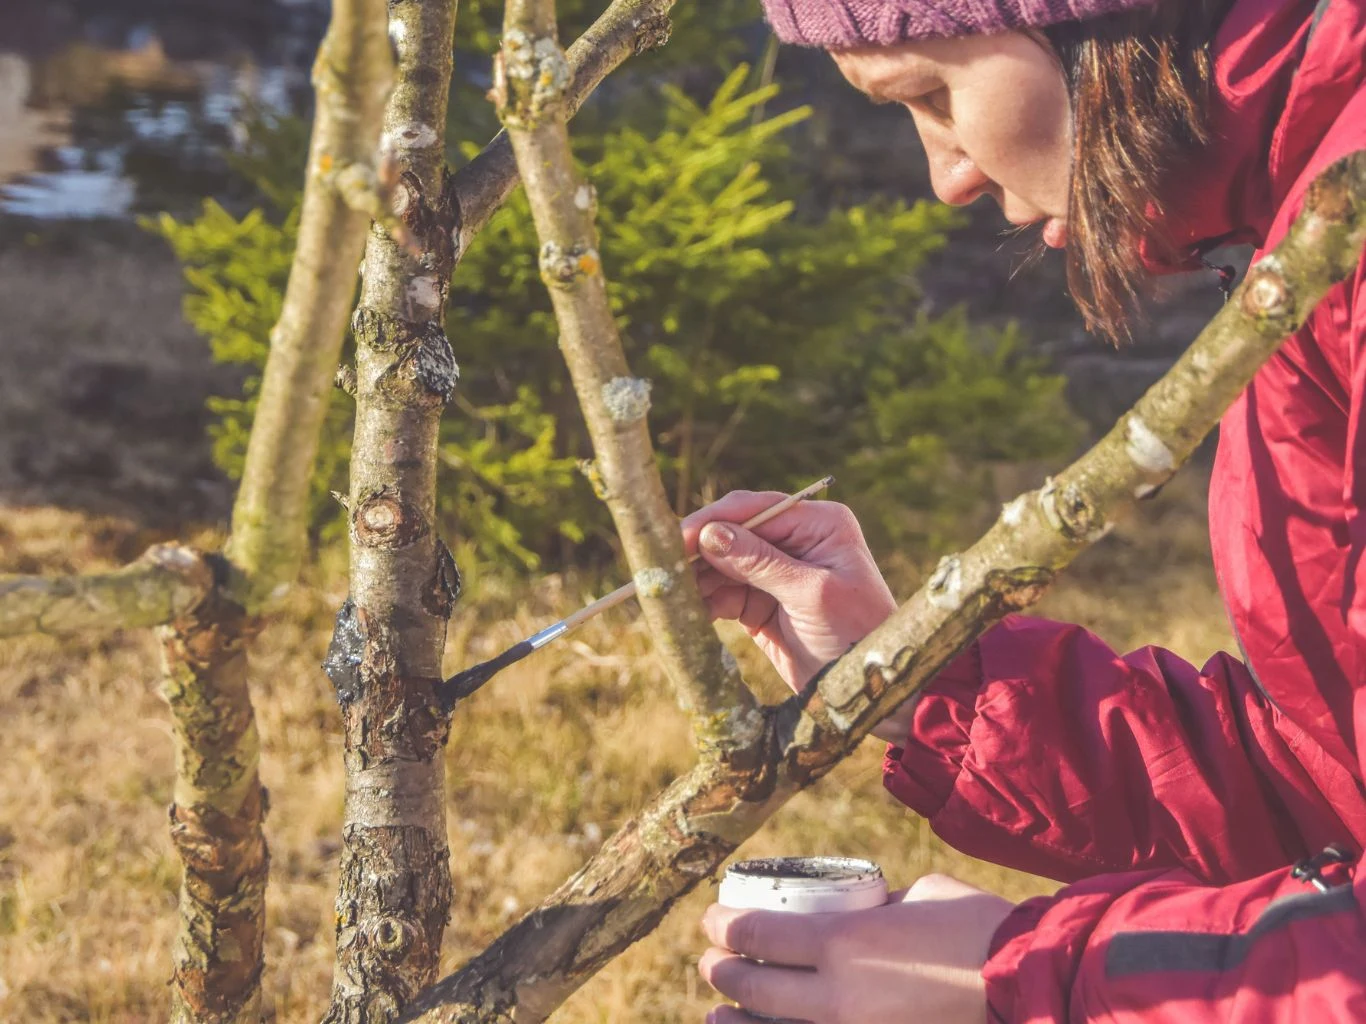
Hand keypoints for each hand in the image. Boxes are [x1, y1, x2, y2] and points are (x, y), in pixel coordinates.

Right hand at [680, 491, 897, 692]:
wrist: (871, 692)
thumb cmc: (859, 635)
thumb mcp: (812, 595)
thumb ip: (761, 563)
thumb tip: (710, 535)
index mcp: (818, 524)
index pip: (754, 509)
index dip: (712, 522)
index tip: (677, 540)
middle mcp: (796, 541)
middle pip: (731, 535)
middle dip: (697, 552)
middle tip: (661, 570)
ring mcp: (776, 573)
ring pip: (721, 566)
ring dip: (695, 580)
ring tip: (668, 594)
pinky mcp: (761, 605)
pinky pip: (723, 595)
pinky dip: (703, 603)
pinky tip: (686, 612)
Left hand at [698, 874, 1014, 1023]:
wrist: (1028, 986)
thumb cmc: (978, 928)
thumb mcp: (916, 897)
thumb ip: (875, 906)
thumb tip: (857, 910)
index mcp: (843, 940)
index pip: (758, 933)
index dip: (724, 926)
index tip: (713, 920)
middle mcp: (837, 994)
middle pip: (754, 986)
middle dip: (721, 972)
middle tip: (711, 961)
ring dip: (735, 1020)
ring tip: (719, 1011)